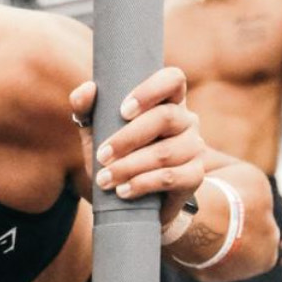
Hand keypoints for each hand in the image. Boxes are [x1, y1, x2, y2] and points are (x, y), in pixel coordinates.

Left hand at [69, 67, 205, 229]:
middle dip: (128, 138)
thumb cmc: (118, 157)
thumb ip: (88, 109)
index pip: (172, 79)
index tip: (123, 111)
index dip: (150, 90)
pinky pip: (171, 177)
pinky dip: (142, 184)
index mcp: (167, 101)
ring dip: (129, 167)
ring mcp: (194, 148)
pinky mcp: (194, 176)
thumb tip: (87, 89)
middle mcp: (186, 120)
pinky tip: (123, 191)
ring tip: (105, 179)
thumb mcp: (98, 132)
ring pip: (165, 152)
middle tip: (102, 156)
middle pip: (165, 117)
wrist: (135, 202)